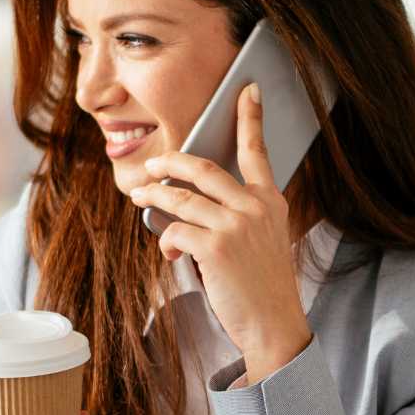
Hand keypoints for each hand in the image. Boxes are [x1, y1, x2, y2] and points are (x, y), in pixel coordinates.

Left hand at [129, 82, 311, 383]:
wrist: (274, 325)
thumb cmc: (263, 287)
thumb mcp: (264, 241)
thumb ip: (238, 216)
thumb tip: (189, 207)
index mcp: (271, 201)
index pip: (257, 152)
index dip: (250, 118)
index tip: (246, 90)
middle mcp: (254, 206)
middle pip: (202, 168)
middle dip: (170, 163)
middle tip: (151, 167)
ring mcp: (235, 224)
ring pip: (180, 198)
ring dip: (154, 198)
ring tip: (140, 199)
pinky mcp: (215, 246)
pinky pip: (175, 231)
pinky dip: (167, 241)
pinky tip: (171, 253)